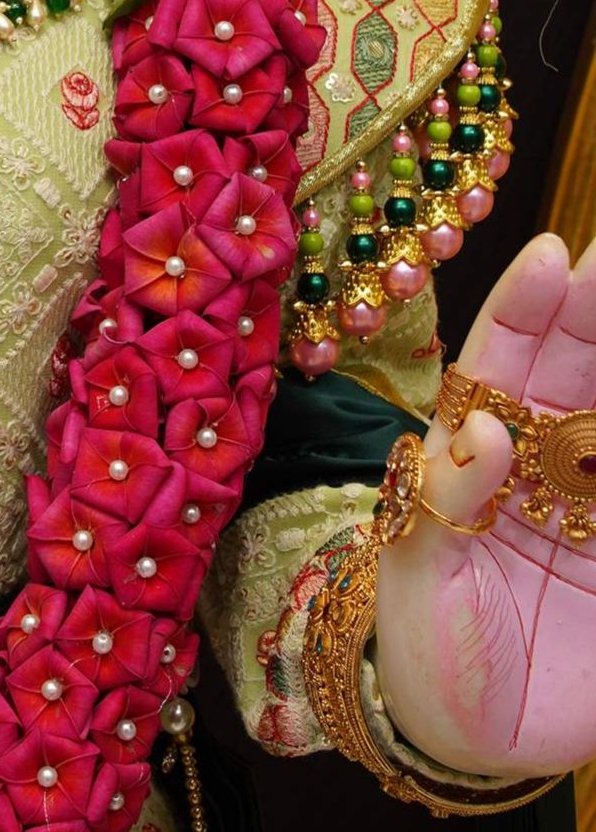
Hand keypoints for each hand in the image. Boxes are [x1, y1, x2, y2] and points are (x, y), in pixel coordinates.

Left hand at [377, 231, 595, 778]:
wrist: (478, 739)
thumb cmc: (425, 645)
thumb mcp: (415, 579)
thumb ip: (442, 504)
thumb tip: (480, 430)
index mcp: (474, 450)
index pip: (500, 359)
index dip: (524, 303)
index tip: (551, 254)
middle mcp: (542, 458)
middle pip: (575, 360)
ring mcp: (594, 497)